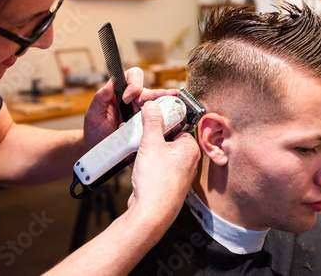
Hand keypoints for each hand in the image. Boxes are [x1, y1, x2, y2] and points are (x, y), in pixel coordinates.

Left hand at [83, 67, 178, 149]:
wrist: (100, 153)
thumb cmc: (94, 133)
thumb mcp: (93, 115)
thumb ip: (100, 98)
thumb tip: (111, 82)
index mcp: (118, 93)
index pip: (131, 77)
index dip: (133, 84)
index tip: (126, 99)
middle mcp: (132, 100)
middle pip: (147, 89)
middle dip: (153, 94)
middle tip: (149, 102)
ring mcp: (140, 113)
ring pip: (156, 103)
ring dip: (162, 101)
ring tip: (172, 98)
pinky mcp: (146, 125)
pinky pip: (157, 118)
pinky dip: (165, 115)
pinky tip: (173, 114)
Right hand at [127, 101, 200, 224]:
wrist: (149, 213)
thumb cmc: (157, 183)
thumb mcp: (151, 144)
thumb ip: (152, 122)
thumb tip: (152, 106)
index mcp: (189, 149)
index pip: (179, 124)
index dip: (164, 118)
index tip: (151, 113)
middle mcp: (186, 160)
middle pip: (167, 137)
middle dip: (150, 132)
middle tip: (138, 127)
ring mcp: (175, 171)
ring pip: (158, 151)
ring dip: (144, 145)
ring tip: (132, 141)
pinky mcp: (163, 180)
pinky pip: (153, 163)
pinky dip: (142, 158)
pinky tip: (131, 156)